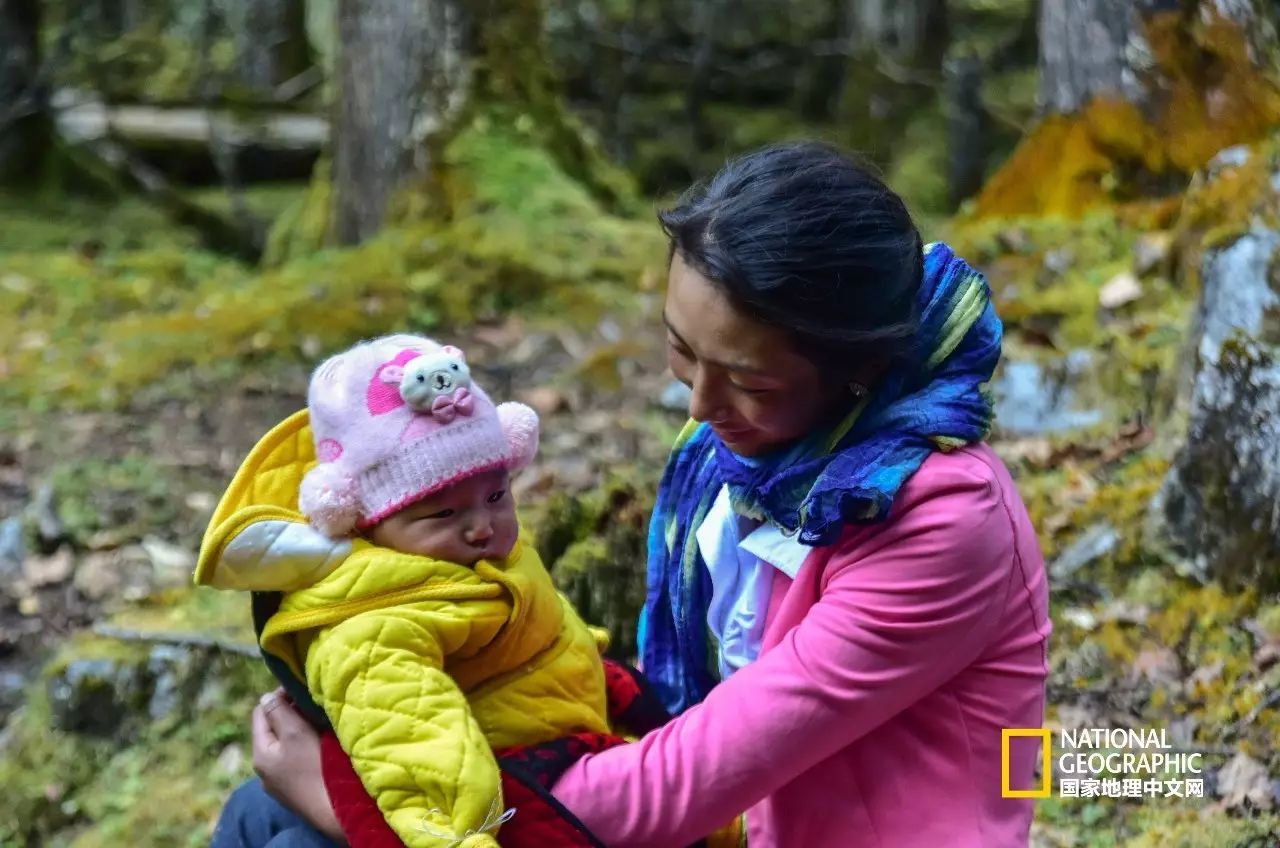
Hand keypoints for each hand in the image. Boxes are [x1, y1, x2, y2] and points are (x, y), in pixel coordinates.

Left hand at [252, 689, 345, 843]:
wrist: (335, 811)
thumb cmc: (315, 768)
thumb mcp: (295, 733)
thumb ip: (279, 711)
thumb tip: (267, 696)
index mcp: (260, 754)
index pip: (260, 712)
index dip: (278, 696)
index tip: (301, 688)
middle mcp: (265, 770)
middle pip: (273, 729)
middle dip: (290, 714)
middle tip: (312, 705)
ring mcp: (281, 782)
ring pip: (286, 745)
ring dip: (299, 731)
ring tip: (318, 723)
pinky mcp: (297, 789)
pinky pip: (296, 759)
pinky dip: (306, 747)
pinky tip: (321, 747)